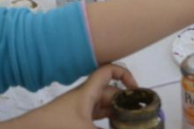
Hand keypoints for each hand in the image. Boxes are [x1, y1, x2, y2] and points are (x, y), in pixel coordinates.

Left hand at [2, 65, 138, 127]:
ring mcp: (78, 109)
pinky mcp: (73, 120)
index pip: (109, 70)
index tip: (136, 90)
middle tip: (137, 114)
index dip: (125, 74)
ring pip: (103, 106)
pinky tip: (112, 127)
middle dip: (124, 101)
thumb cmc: (55, 125)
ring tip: (128, 122)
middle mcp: (84, 97)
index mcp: (88, 91)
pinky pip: (95, 117)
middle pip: (110, 92)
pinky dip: (105, 121)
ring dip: (116, 113)